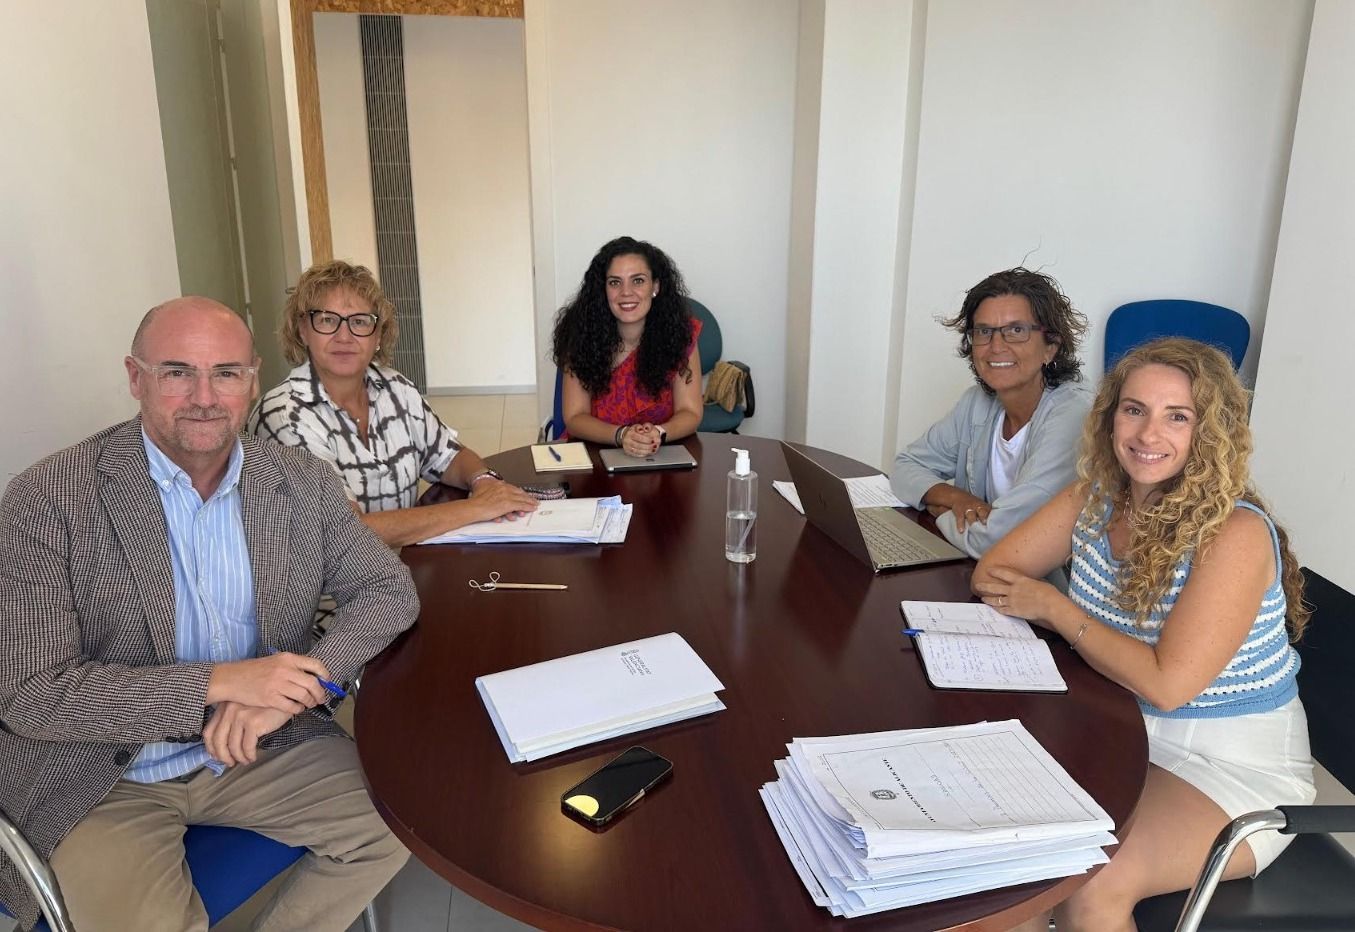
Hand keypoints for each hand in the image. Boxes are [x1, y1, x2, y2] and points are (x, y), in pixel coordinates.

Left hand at [202, 701, 290, 766]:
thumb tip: (223, 747)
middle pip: (217, 741)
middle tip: (230, 763)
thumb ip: (232, 720)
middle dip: (223, 756)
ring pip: (233, 746)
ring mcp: (240, 716)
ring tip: (245, 761)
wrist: (286, 696)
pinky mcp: (253, 722)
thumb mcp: (244, 708)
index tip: (218, 756)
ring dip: (239, 757)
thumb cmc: (266, 704)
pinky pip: (247, 747)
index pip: (208, 732)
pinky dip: (249, 755)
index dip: (211, 748)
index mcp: (224, 706)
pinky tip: (253, 757)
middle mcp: (229, 710)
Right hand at [206, 652, 331, 712]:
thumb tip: (312, 675)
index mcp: (287, 658)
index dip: (325, 675)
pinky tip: (297, 709)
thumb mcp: (275, 661)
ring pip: (304, 696)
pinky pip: (291, 706)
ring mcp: (277, 684)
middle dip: (320, 693)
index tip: (327, 682)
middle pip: (313, 683)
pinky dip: (298, 709)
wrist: (231, 678)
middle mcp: (284, 670)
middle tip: (321, 699)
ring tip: (309, 704)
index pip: (315, 665)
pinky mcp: (270, 698)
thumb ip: (292, 666)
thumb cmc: (254, 670)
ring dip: (310, 702)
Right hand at [467, 479, 537, 522]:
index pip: (512, 488)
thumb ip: (491, 491)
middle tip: (532, 499)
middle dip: (527, 497)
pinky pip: (521, 505)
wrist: (473, 507)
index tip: (523, 494)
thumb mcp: (483, 490)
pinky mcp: (508, 504)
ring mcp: (507, 496)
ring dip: (529, 502)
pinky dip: (528, 507)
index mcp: (498, 484)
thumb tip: (496, 495)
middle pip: (519, 492)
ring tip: (534, 504)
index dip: (519, 492)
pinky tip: (532, 508)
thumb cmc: (475, 501)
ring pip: (522, 499)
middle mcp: (504, 488)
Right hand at [620, 423, 660, 456]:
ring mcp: (626, 447)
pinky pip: (636, 455)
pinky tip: (647, 452)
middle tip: (654, 446)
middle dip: (647, 446)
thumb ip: (646, 426)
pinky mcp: (628, 452)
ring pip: (637, 451)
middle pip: (638, 445)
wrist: (627, 434)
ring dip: (646, 451)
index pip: (638, 437)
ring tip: (652, 450)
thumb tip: (646, 428)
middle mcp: (627, 440)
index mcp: (630, 432)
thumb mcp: (642, 425)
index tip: (652, 440)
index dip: (646, 439)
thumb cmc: (636, 430)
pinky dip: (642, 454)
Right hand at [945, 491, 990, 531]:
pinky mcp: (959, 511)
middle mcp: (977, 506)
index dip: (992, 517)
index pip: (989, 511)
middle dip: (983, 517)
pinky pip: (960, 518)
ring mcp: (968, 508)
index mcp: (984, 506)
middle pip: (982, 511)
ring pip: (971, 514)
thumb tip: (996, 524)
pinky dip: (960, 524)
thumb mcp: (982, 506)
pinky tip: (961, 531)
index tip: (994, 524)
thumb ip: (987, 513)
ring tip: (973, 528)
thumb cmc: (973, 505)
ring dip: (972, 521)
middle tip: (985, 523)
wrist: (958, 496)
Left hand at [973, 565, 1058, 623]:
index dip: (995, 571)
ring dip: (988, 599)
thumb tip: (1031, 583)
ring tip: (982, 598)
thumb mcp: (1039, 583)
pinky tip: (992, 608)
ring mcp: (1012, 600)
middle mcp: (1013, 590)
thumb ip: (1031, 583)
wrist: (1050, 605)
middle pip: (995, 587)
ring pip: (995, 599)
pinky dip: (996, 609)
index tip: (989, 570)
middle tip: (977, 585)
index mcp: (1020, 580)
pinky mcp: (1014, 611)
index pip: (1004, 574)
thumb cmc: (1049, 593)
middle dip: (985, 586)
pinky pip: (1002, 610)